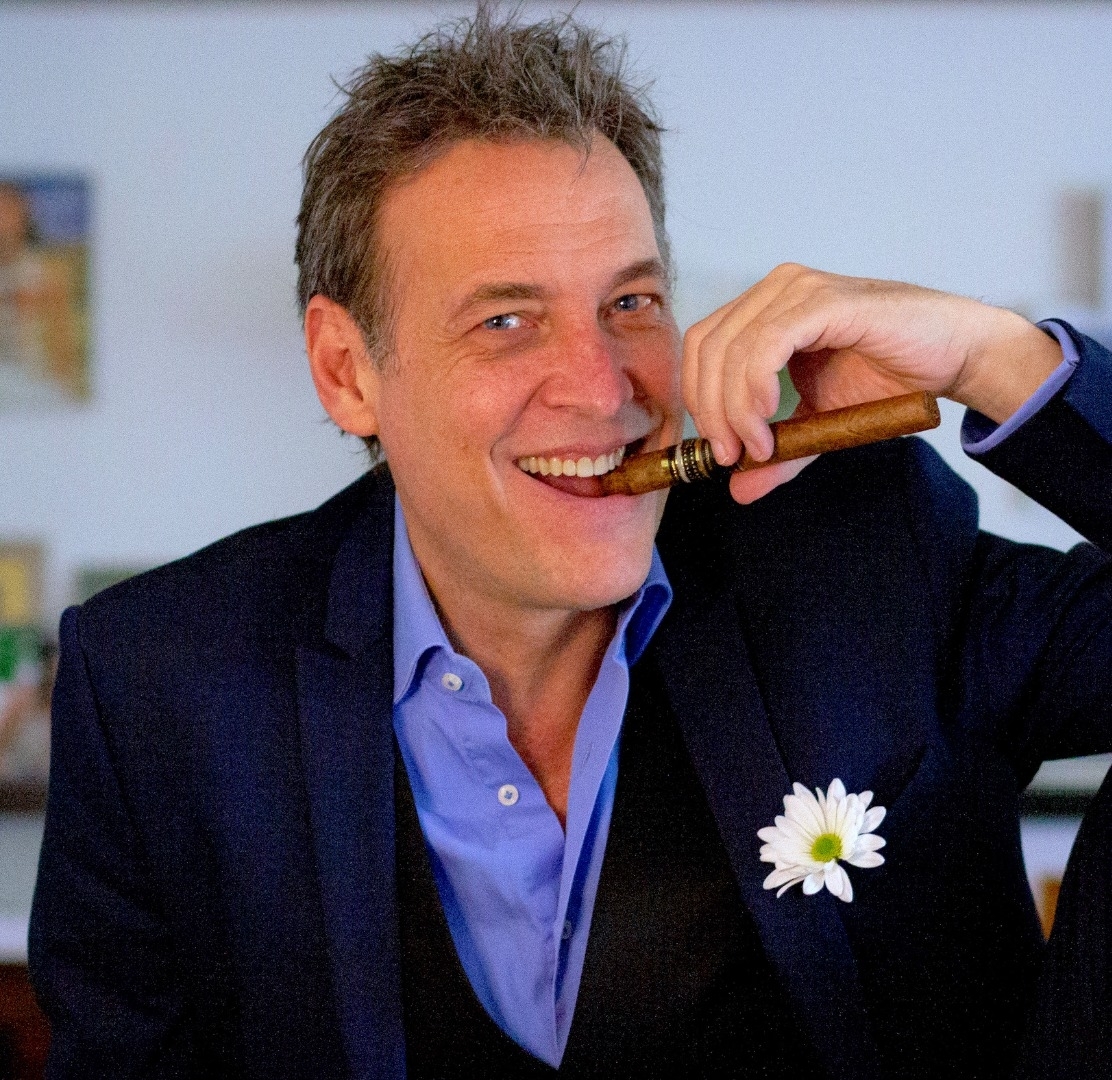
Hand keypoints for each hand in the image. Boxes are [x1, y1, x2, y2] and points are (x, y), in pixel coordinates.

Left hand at [682, 264, 1062, 503]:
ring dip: (734, 407)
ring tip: (758, 447)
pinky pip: (768, 343)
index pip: (701, 348)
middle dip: (710, 410)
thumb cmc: (890, 377)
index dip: (697, 400)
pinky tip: (768, 418)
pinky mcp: (825, 302)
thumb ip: (778, 453)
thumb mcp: (820, 424)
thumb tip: (737, 490)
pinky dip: (756, 386)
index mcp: (764, 310)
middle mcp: (775, 291)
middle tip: (732, 456)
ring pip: (732, 347)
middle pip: (707, 347)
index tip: (719, 451)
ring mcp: (799, 291)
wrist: (953, 357)